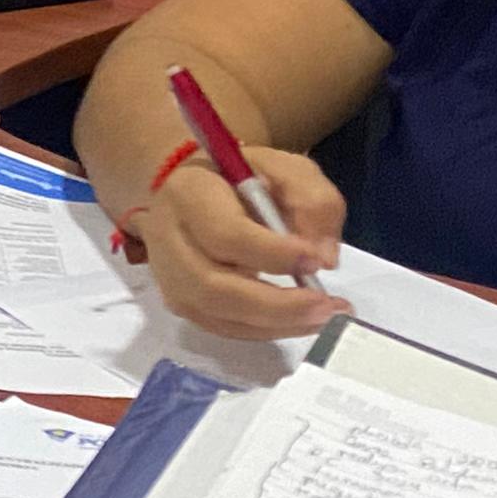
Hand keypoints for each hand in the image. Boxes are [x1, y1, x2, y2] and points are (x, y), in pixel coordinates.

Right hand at [126, 144, 348, 341]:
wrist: (185, 191)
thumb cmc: (238, 176)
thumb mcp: (283, 167)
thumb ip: (312, 200)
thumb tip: (325, 258)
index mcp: (190, 195)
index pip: (226, 234)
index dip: (271, 254)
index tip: (315, 261)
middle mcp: (169, 241)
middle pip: (215, 287)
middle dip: (277, 305)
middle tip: (326, 307)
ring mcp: (171, 279)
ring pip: (221, 316)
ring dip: (278, 324)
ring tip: (324, 317)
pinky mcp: (181, 304)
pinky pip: (225, 328)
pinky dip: (267, 330)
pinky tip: (301, 320)